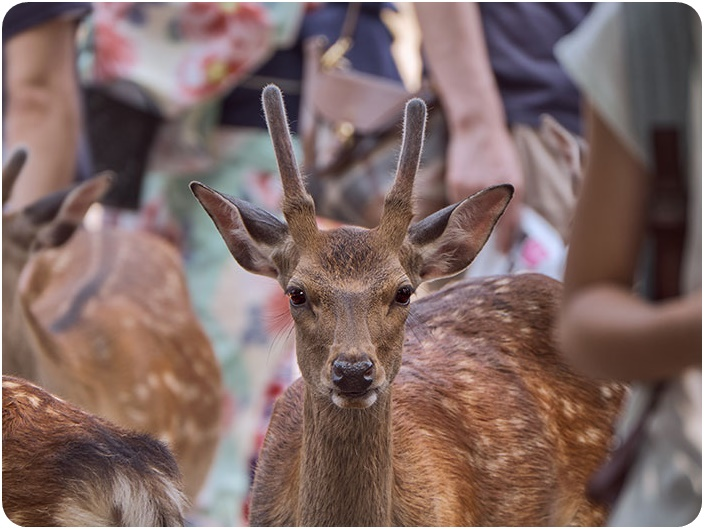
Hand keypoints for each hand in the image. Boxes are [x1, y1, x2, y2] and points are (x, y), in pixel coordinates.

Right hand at [444, 124, 524, 253]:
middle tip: (486, 249)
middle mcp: (488, 188)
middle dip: (485, 240)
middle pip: (485, 226)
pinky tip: (462, 210)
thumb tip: (509, 230)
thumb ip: (513, 203)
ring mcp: (468, 187)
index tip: (503, 253)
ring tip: (471, 233)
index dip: (504, 241)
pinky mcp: (454, 184)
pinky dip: (460, 212)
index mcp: (509, 187)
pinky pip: (457, 207)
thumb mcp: (515, 176)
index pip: (507, 224)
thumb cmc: (499, 153)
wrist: (477, 129)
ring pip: (468, 218)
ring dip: (470, 227)